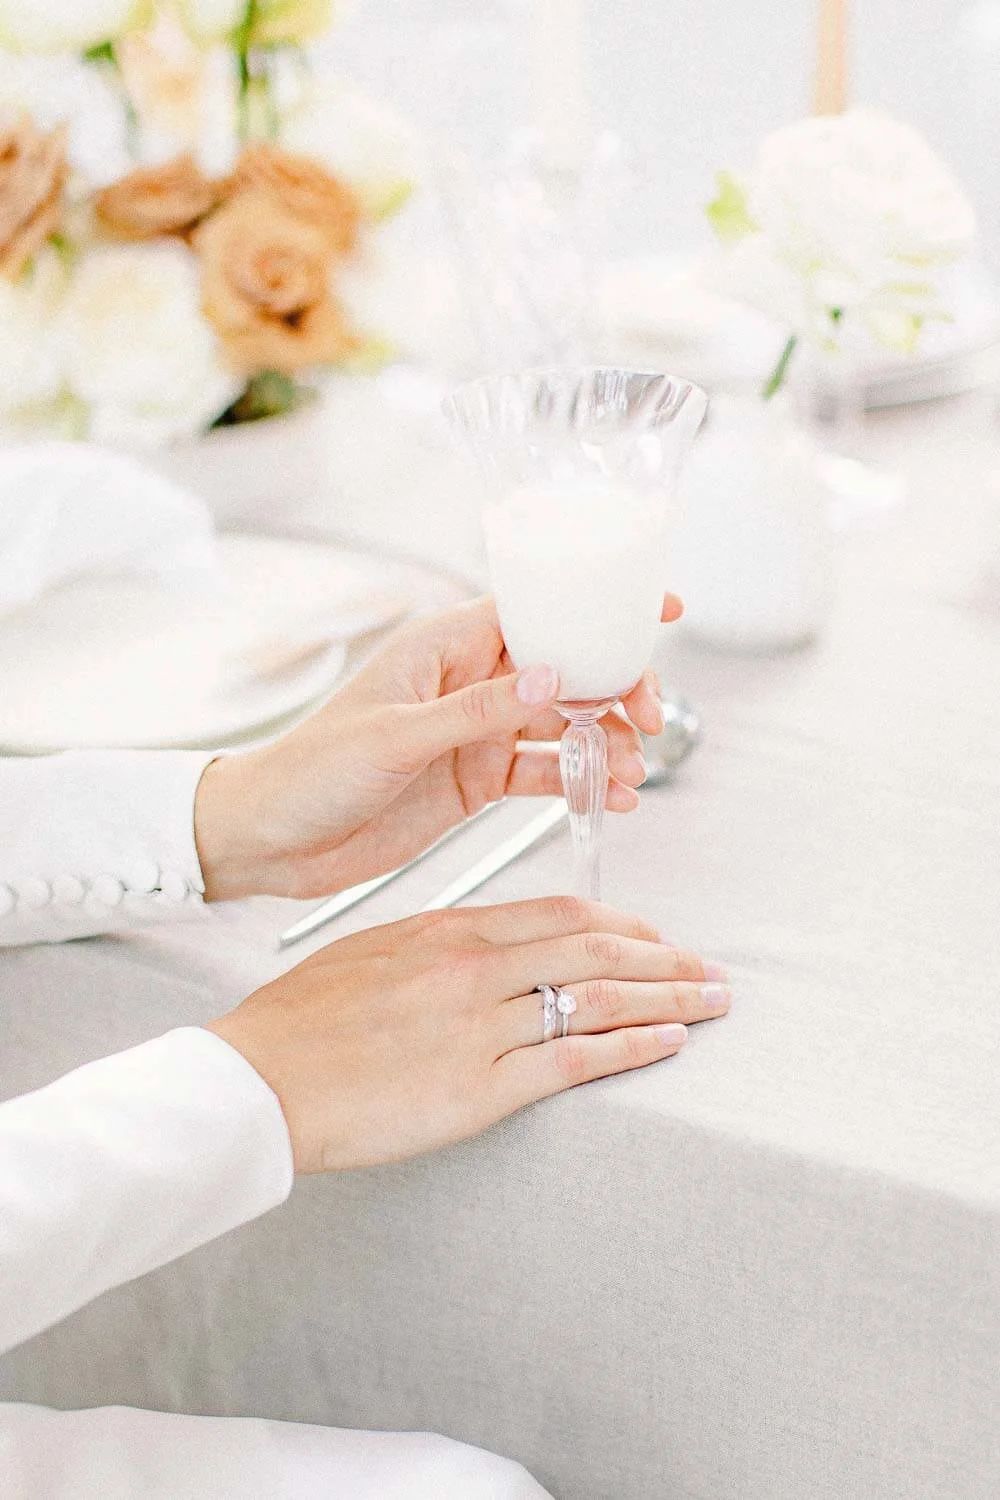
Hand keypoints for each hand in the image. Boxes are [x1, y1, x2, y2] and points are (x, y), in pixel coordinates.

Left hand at [196, 594, 681, 900]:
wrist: (271, 840)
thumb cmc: (310, 771)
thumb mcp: (396, 738)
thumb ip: (477, 711)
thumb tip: (554, 679)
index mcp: (444, 648)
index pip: (535, 611)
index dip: (598, 609)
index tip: (657, 610)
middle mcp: (468, 682)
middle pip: (565, 670)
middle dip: (615, 690)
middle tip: (649, 719)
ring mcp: (474, 732)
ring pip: (563, 726)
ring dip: (604, 744)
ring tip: (630, 772)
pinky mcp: (474, 779)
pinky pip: (542, 774)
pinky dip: (579, 783)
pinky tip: (609, 798)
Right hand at [206, 899, 730, 1172]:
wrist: (259, 1079)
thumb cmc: (303, 1021)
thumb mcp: (373, 952)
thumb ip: (438, 944)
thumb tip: (487, 944)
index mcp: (449, 929)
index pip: (561, 913)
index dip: (623, 924)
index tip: (656, 937)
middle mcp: (474, 967)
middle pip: (596, 949)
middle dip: (665, 958)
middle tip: (710, 968)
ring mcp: (480, 1025)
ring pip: (598, 998)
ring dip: (668, 998)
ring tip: (712, 1001)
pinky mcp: (480, 1088)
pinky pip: (575, 1059)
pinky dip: (630, 1047)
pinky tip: (668, 1042)